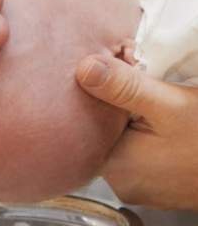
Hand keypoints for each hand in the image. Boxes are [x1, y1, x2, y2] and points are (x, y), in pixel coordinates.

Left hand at [76, 54, 197, 209]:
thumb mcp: (170, 106)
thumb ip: (125, 88)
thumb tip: (84, 69)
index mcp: (115, 164)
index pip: (86, 122)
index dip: (96, 93)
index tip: (114, 70)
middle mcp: (119, 180)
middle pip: (102, 130)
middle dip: (114, 101)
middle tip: (136, 77)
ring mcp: (135, 184)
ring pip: (118, 138)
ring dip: (128, 115)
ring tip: (150, 98)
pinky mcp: (149, 181)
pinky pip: (134, 149)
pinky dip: (139, 130)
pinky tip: (156, 119)